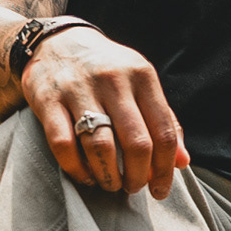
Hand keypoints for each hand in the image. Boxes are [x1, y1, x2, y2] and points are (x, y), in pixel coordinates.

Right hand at [21, 27, 189, 199]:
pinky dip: (76, 168)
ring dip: (109, 177)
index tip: (160, 190)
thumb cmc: (107, 70)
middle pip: (136, 143)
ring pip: (101, 147)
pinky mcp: (48, 100)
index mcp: (142, 76)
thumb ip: (163, 120)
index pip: (163, 131)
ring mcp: (78, 89)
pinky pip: (63, 144)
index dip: (165, 168)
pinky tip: (85, 175)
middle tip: (133, 188)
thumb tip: (182, 161)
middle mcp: (113, 80)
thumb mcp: (140, 83)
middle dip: (138, 177)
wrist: (57, 41)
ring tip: (111, 184)